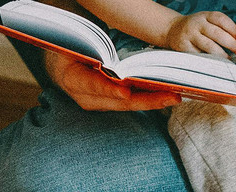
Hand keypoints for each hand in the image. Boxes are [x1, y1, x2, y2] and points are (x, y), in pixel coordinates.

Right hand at [44, 52, 180, 110]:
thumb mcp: (75, 44)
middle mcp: (85, 96)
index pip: (91, 85)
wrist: (61, 60)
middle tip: (169, 96)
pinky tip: (165, 93)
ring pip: (127, 104)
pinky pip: (130, 100)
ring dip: (152, 100)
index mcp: (72, 79)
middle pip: (117, 101)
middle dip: (145, 100)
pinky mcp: (109, 100)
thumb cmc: (69, 47)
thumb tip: (109, 52)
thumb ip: (90, 49)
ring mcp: (98, 101)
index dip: (109, 90)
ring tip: (174, 96)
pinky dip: (148, 97)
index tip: (125, 93)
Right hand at [165, 11, 235, 56]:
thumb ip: (220, 29)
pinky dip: (209, 60)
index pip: (221, 19)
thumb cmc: (195, 27)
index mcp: (205, 15)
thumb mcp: (206, 21)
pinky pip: (199, 55)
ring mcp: (189, 36)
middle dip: (231, 43)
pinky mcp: (184, 47)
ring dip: (221, 54)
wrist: (172, 30)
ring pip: (208, 46)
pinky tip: (215, 62)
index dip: (232, 28)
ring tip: (229, 58)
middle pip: (217, 33)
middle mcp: (197, 24)